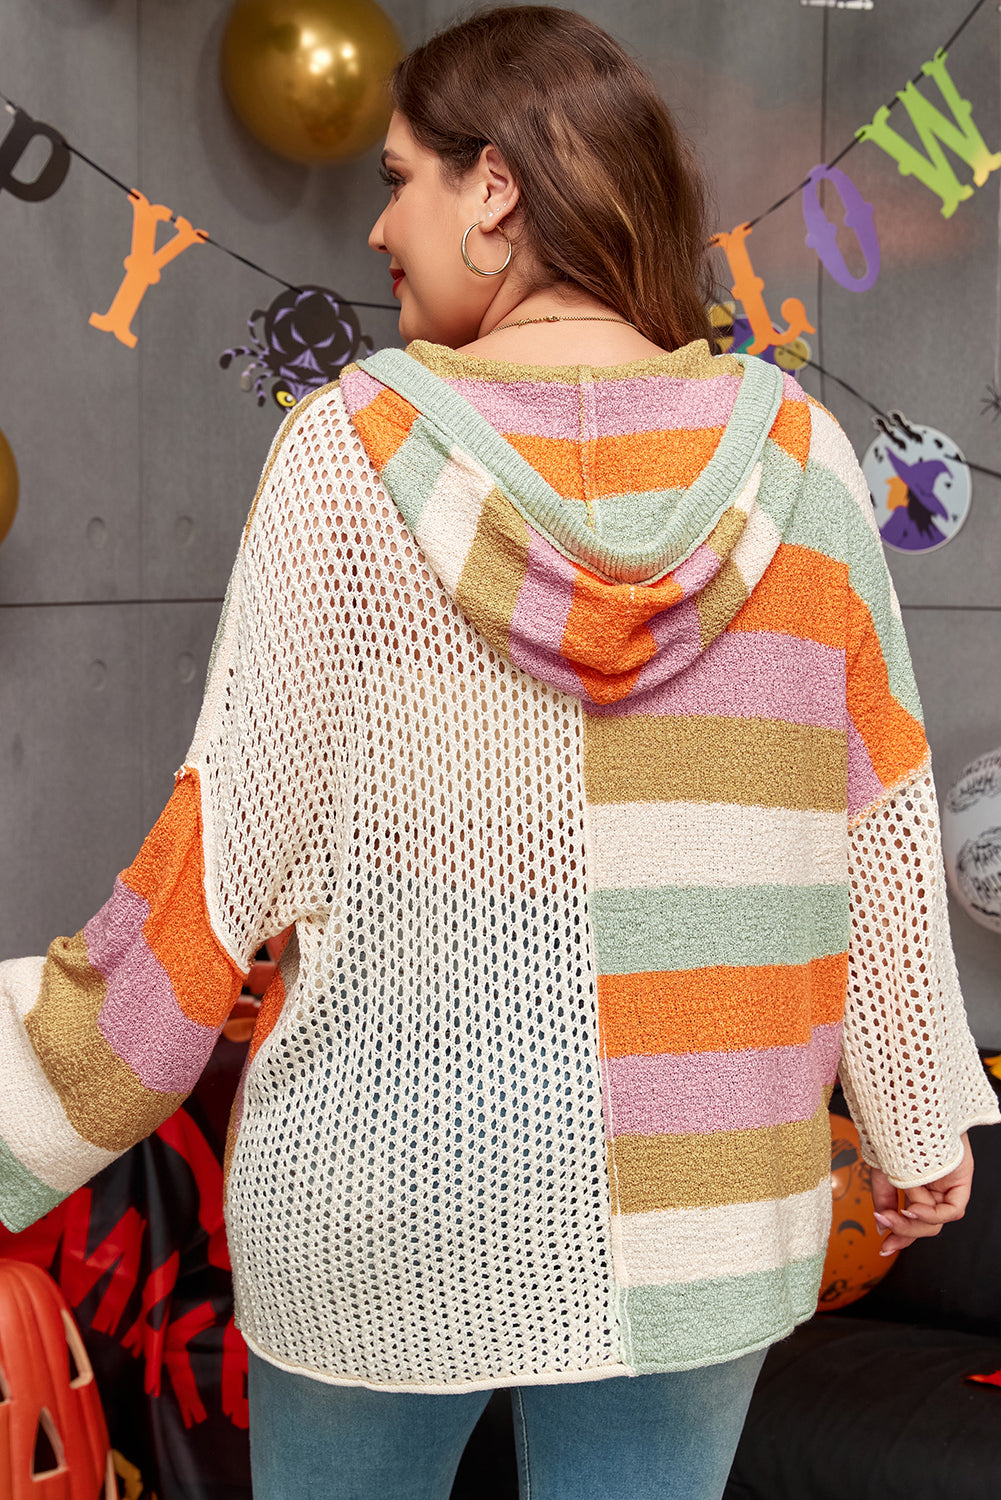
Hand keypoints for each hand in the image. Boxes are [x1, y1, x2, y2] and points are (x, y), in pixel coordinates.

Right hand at [870, 1133, 972, 1255]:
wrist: (906, 1102)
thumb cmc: (893, 1127)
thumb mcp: (882, 1167)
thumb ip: (884, 1197)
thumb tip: (881, 1228)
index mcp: (917, 1181)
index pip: (913, 1217)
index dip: (901, 1235)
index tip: (884, 1247)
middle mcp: (935, 1184)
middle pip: (926, 1223)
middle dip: (904, 1230)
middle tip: (883, 1225)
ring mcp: (948, 1182)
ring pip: (937, 1220)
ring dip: (913, 1223)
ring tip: (891, 1215)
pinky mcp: (961, 1178)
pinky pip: (952, 1209)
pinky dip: (932, 1215)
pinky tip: (912, 1209)